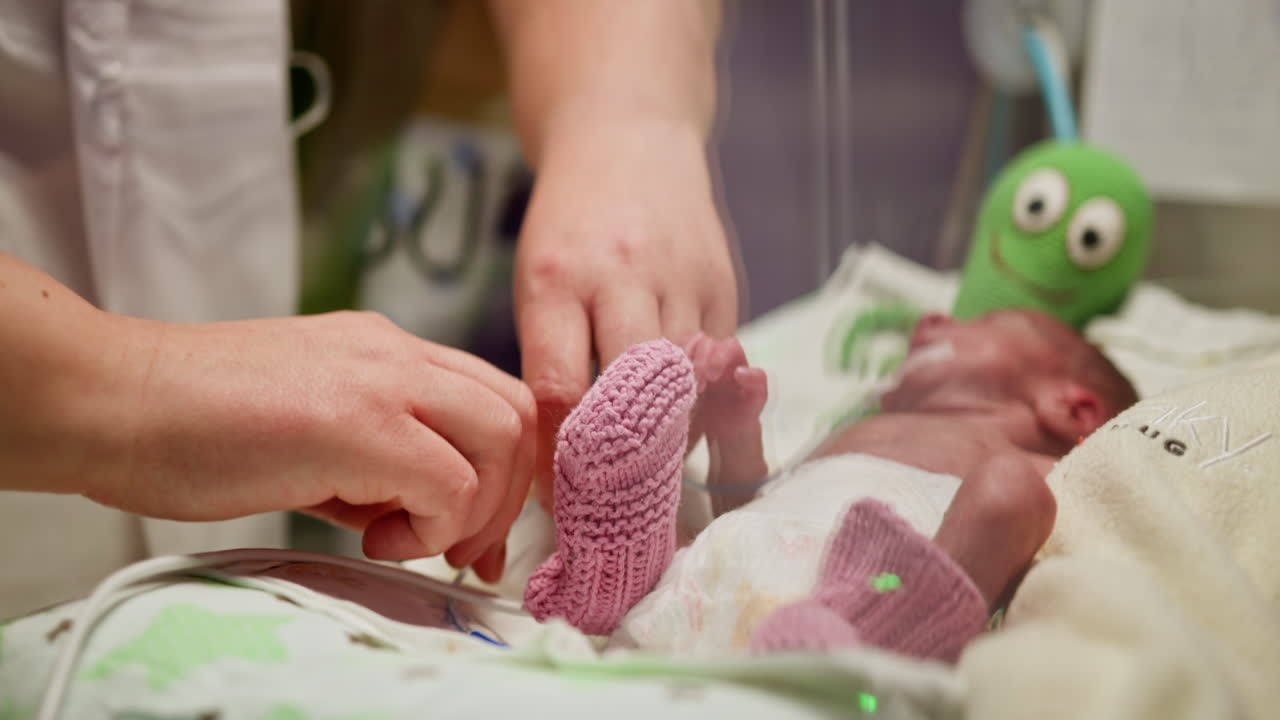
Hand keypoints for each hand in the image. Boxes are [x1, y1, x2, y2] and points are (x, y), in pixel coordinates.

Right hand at [83, 310, 534, 575]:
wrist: (116, 400)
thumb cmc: (196, 424)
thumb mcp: (311, 432)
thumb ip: (374, 462)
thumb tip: (421, 516)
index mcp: (387, 350)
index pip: (492, 396)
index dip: (505, 470)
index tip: (476, 531)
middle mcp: (397, 352)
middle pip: (514, 414)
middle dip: (505, 497)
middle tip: (458, 550)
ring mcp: (383, 378)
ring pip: (501, 437)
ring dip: (474, 509)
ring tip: (407, 542)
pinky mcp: (360, 421)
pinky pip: (450, 482)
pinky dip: (432, 527)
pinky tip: (371, 541)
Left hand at [513, 123, 738, 510]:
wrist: (630, 140)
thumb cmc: (570, 228)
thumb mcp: (538, 282)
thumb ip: (552, 360)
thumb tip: (562, 463)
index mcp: (555, 280)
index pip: (559, 389)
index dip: (561, 459)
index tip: (563, 506)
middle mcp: (622, 279)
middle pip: (635, 396)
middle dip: (631, 464)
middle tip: (625, 516)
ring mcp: (682, 280)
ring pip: (688, 388)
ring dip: (675, 443)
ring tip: (662, 488)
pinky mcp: (726, 286)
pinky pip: (721, 367)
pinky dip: (707, 407)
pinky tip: (694, 431)